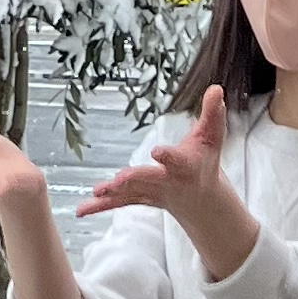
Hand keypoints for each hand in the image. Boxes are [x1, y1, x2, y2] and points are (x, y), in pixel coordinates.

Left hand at [77, 86, 260, 284]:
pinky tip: (81, 210)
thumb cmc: (204, 160)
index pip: (177, 160)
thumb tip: (216, 88)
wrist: (201, 199)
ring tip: (97, 192)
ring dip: (114, 193)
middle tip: (119, 180)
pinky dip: (100, 206)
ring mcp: (151, 193)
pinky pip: (119, 202)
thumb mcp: (212, 136)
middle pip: (149, 179)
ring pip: (131, 193)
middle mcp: (167, 182)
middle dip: (134, 179)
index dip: (167, 156)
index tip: (156, 151)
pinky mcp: (139, 198)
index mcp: (185, 166)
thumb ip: (213, 113)